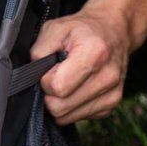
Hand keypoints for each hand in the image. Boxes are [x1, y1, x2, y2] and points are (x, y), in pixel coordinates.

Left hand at [30, 4, 131, 124]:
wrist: (114, 31)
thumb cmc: (81, 30)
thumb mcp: (55, 28)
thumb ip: (39, 51)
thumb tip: (32, 75)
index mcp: (95, 54)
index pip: (57, 87)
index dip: (45, 79)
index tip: (50, 67)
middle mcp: (108, 77)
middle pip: (60, 107)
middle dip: (50, 93)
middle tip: (55, 75)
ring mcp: (113, 94)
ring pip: (67, 117)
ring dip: (60, 101)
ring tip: (67, 80)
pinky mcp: (112, 105)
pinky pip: (78, 117)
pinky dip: (71, 105)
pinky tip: (76, 87)